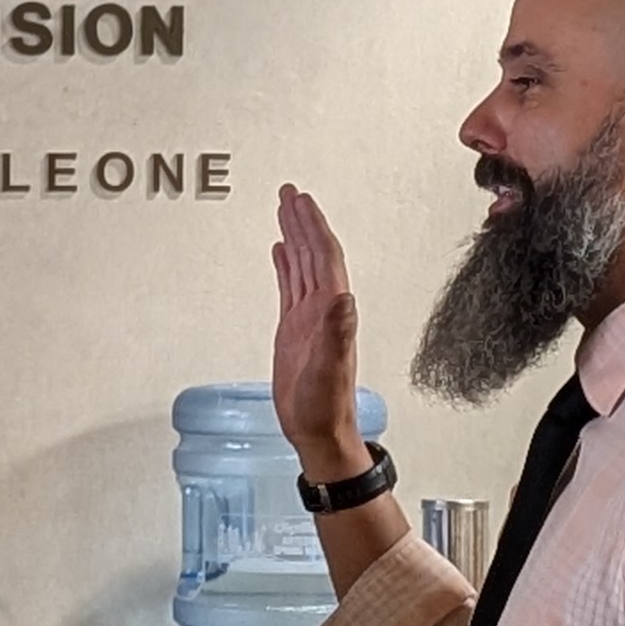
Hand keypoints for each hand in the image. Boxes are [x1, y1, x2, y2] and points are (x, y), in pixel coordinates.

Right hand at [271, 185, 369, 479]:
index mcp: (332, 311)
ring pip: (301, 265)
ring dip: (294, 236)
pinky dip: (285, 265)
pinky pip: (289, 287)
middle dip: (302, 221)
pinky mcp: (295, 330)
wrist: (319, 432)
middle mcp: (323, 308)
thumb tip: (345, 297)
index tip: (301, 201)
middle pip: (312, 253)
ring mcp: (309, 318)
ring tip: (284, 210)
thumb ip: (338, 334)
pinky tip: (280, 252)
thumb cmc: (325, 407)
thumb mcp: (330, 370)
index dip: (313, 227)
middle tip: (289, 193)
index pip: (323, 258)